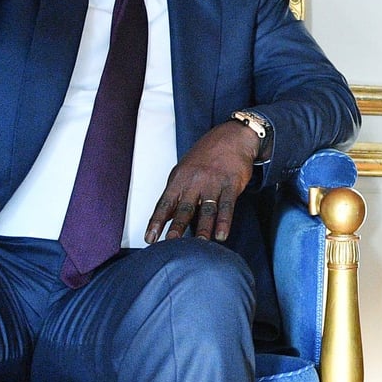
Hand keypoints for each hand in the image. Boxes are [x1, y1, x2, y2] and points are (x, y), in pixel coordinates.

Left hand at [145, 121, 261, 242]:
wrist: (232, 137)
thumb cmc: (206, 155)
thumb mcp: (185, 170)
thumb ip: (177, 193)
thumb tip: (166, 218)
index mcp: (179, 178)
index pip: (165, 203)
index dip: (157, 221)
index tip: (149, 238)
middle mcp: (194, 181)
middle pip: (184, 208)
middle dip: (177, 227)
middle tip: (171, 244)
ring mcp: (213, 182)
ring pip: (206, 209)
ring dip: (203, 228)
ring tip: (199, 245)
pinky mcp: (231, 184)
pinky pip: (227, 205)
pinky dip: (224, 221)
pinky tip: (221, 235)